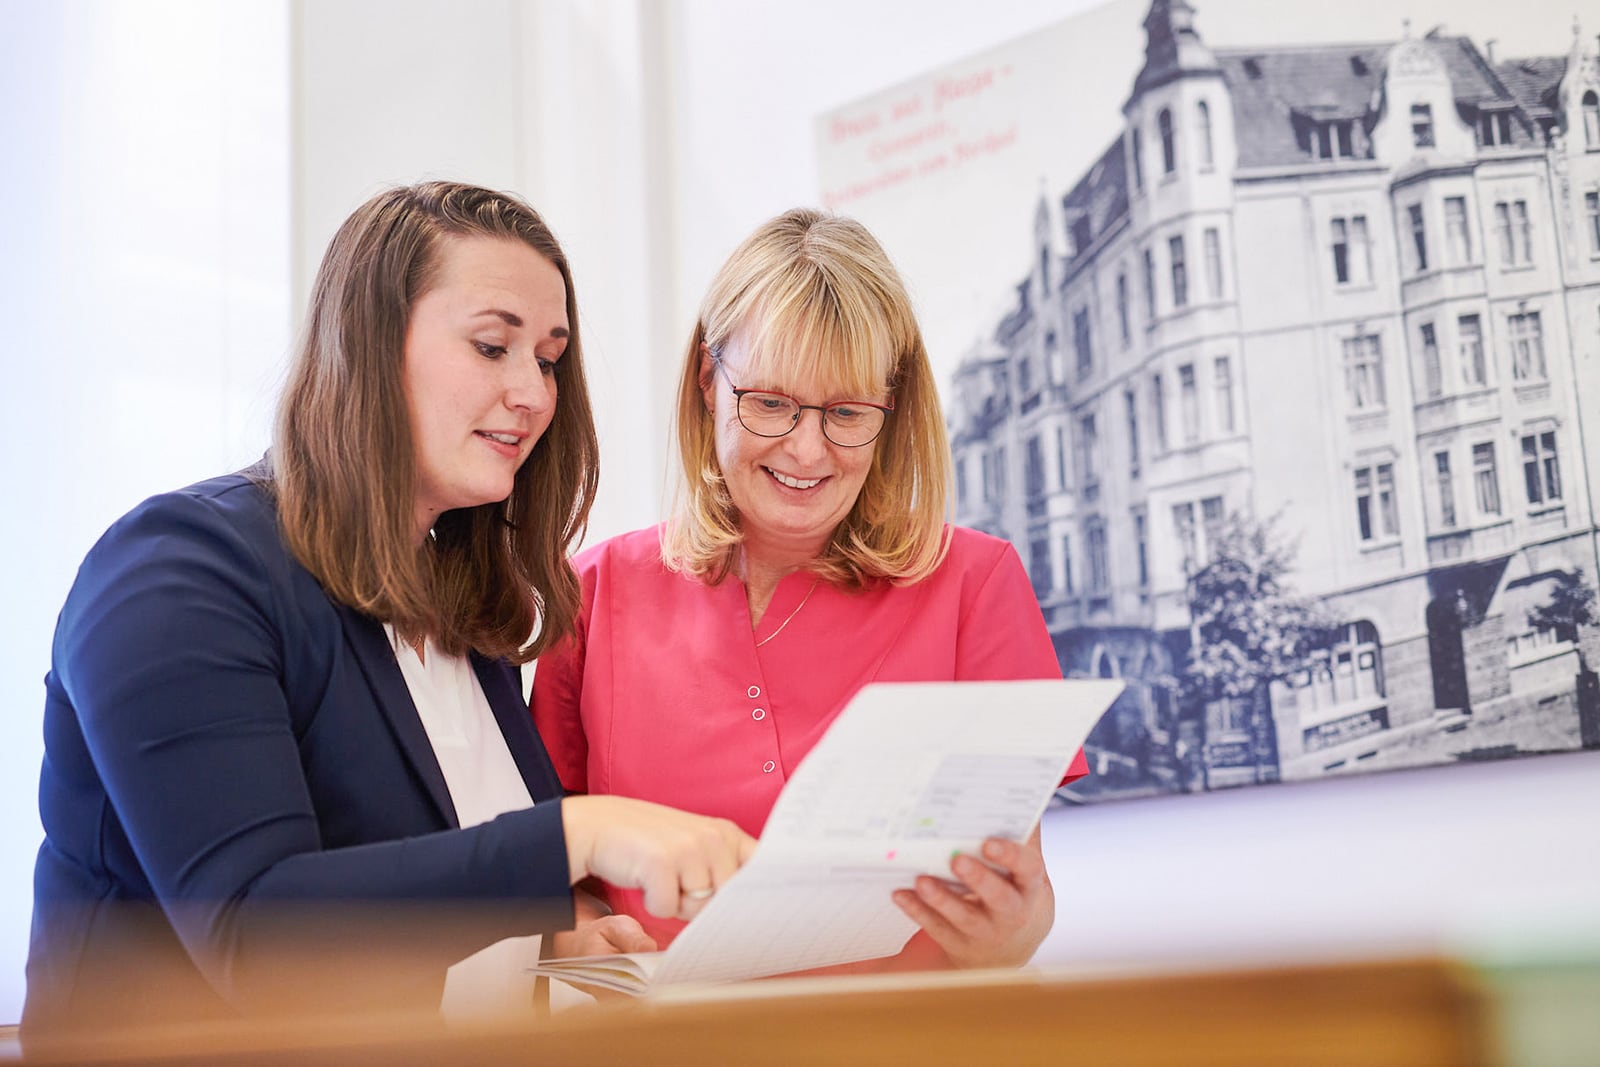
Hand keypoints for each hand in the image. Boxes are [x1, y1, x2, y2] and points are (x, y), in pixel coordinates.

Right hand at [561, 796, 756, 920]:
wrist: (600, 825)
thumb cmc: (650, 844)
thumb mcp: (695, 847)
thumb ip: (723, 869)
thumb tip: (746, 912)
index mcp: (727, 834)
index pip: (762, 869)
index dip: (758, 895)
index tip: (753, 910)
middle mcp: (713, 838)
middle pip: (726, 902)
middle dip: (701, 905)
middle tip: (678, 882)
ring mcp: (689, 849)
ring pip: (697, 909)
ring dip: (675, 904)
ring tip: (659, 876)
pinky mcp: (662, 862)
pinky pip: (666, 910)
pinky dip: (652, 903)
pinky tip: (643, 877)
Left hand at [891, 825, 1053, 968]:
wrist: (1010, 946)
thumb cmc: (1013, 889)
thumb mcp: (1024, 868)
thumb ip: (1021, 835)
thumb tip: (1017, 792)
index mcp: (1028, 885)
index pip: (1027, 869)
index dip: (1010, 856)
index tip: (989, 843)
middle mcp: (1011, 911)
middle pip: (998, 897)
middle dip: (978, 879)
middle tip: (956, 860)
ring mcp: (985, 930)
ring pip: (964, 917)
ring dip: (941, 899)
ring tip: (921, 880)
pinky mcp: (959, 941)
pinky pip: (936, 927)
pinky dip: (917, 910)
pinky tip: (900, 893)